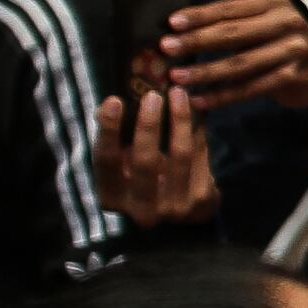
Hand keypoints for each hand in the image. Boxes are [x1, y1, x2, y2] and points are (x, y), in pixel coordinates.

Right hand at [94, 80, 219, 226]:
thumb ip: (115, 140)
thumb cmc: (142, 181)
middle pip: (145, 161)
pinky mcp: (202, 200)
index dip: (109, 130)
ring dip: (180, 120)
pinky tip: (196, 110)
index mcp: (112, 198)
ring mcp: (174, 208)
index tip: (114, 100)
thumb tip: (108, 104)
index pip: (106, 161)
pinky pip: (200, 156)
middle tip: (153, 95)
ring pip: (180, 155)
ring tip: (179, 94)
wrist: (181, 214)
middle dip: (149, 124)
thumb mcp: (121, 167)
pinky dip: (197, 130)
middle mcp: (141, 210)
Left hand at [161, 0, 307, 111]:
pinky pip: (250, 88)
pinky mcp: (293, 77)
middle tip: (167, 48)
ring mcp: (292, 50)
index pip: (230, 9)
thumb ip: (235, 24)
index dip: (199, 16)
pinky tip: (200, 100)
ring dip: (205, 72)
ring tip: (176, 77)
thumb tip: (183, 31)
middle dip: (196, 42)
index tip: (171, 23)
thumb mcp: (266, 22)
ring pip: (240, 63)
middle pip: (233, 34)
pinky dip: (223, 95)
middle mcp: (286, 22)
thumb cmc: (285, 42)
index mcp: (274, 3)